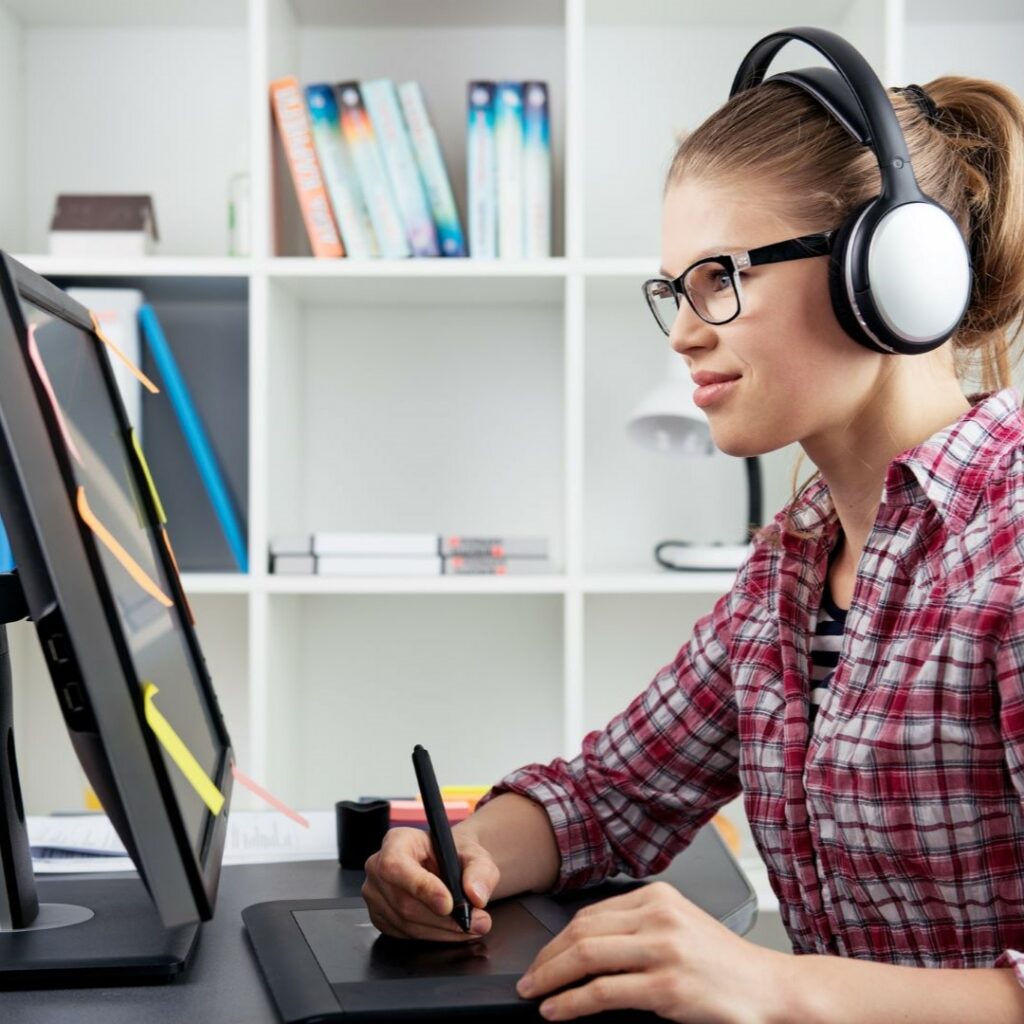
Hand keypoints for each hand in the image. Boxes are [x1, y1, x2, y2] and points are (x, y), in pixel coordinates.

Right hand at [361, 826, 499, 942]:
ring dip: (443, 930)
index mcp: (397, 841)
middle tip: (476, 921)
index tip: (448, 904)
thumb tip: (476, 895)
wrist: (449, 868)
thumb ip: (479, 871)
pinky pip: (406, 935)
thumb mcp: (475, 855)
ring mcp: (375, 895)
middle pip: (404, 901)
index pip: (396, 865)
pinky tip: (453, 929)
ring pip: (406, 923)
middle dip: (443, 918)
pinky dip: (434, 936)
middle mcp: (378, 867)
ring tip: (472, 926)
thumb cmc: (456, 857)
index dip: (421, 887)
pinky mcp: (380, 918)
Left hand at [515, 881, 787, 1022]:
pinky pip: (602, 992)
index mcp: (658, 896)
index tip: (542, 956)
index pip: (591, 913)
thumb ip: (639, 925)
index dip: (558, 938)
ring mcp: (662, 950)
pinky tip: (556, 1010)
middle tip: (528, 978)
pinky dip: (570, 1002)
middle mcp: (658, 915)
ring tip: (534, 993)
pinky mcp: (666, 987)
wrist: (772, 990)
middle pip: (582, 931)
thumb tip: (586, 944)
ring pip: (586, 956)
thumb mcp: (680, 926)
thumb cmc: (724, 965)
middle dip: (547, 957)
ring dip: (550, 977)